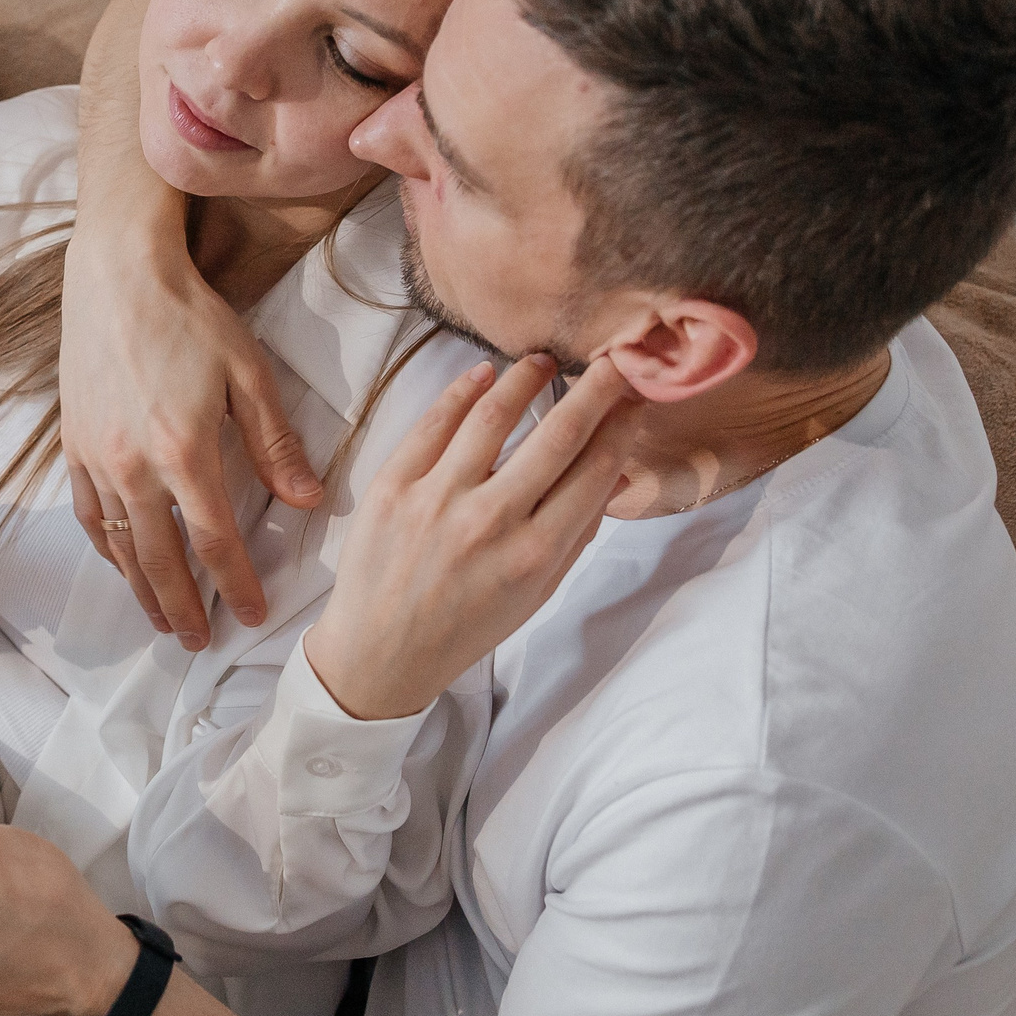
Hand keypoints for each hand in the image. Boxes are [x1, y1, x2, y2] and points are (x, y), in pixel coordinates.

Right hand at [61, 240, 320, 649]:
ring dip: (140, 589)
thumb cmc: (190, 316)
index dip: (236, 586)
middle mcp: (133, 465)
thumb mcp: (249, 373)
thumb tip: (308, 500)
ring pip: (117, 544)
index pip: (214, 542)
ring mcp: (96, 457)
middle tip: (200, 643)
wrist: (117, 274)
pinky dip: (104, 546)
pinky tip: (119, 563)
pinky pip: (85, 511)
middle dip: (183, 608)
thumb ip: (276, 443)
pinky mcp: (72, 442)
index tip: (251, 616)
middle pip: (159, 559)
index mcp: (184, 452)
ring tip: (161, 621)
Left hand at [306, 355, 642, 720]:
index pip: (595, 470)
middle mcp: (491, 523)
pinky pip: (435, 423)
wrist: (380, 654)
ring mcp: (437, 501)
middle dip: (595, 389)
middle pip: (558, 435)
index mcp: (535, 555)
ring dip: (525, 378)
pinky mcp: (392, 487)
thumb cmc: (466, 625)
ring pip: (494, 415)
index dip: (621, 426)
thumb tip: (615, 471)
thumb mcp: (536, 594)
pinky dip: (463, 391)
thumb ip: (577, 534)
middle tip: (611, 360)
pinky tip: (484, 375)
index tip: (634, 397)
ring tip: (541, 362)